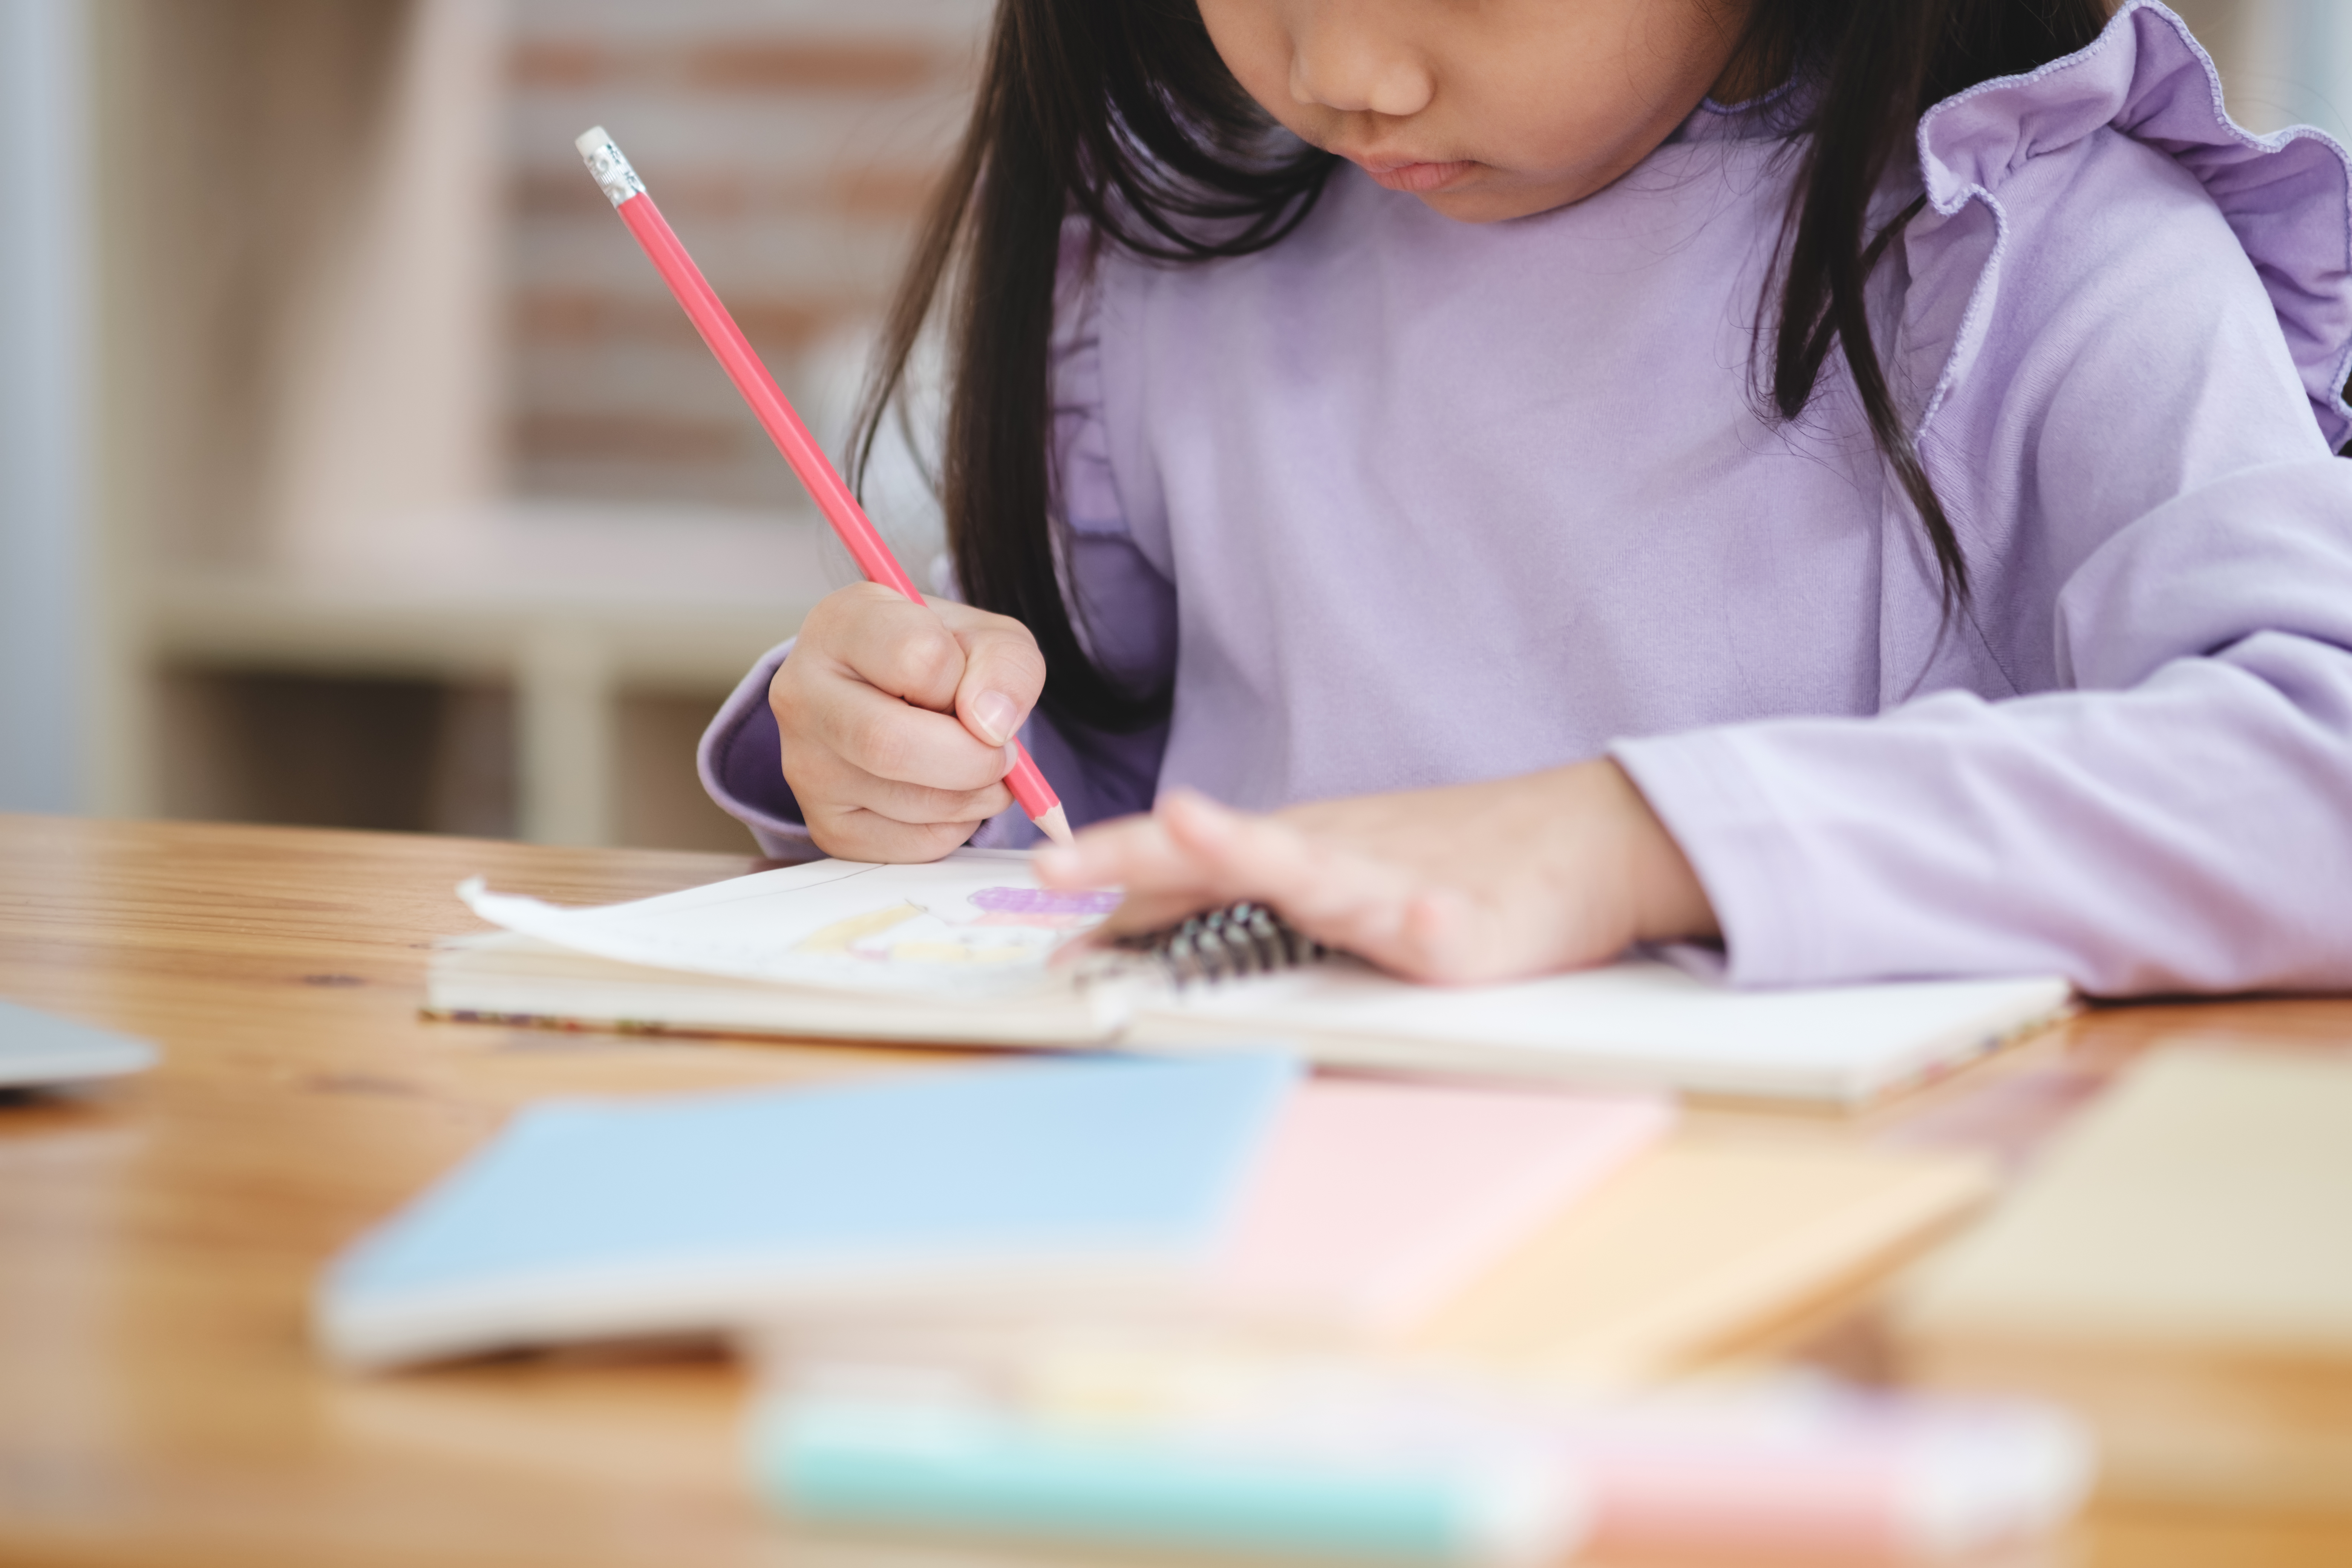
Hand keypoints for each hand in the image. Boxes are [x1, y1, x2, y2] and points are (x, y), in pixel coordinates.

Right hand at [769, 583, 1046, 860]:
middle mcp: (802, 694)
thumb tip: (992, 726)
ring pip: (908, 802)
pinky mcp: (827, 826)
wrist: (897, 696)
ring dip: (975, 795)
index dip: (970, 683)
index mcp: (839, 625)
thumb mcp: (987, 639)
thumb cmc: (942, 659)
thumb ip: (1005, 665)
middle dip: (974, 759)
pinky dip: (956, 827)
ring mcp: (805, 766)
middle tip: (1003, 755)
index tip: (978, 690)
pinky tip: (950, 794)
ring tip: (982, 769)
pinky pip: (912, 845)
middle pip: (890, 744)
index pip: (917, 658)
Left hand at [1034, 761, 1718, 983]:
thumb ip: (1235, 895)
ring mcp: (1397, 887)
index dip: (1108, 877)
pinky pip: (1439, 919)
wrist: (1578, 840)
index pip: (1184, 865)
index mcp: (1295, 853)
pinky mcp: (1465, 927)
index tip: (1035, 899)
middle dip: (1138, 854)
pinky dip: (1426, 913)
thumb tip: (1127, 918)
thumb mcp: (1328, 873)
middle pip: (1223, 849)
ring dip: (1252, 852)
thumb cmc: (1447, 859)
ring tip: (1194, 830)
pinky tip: (1419, 915)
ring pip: (1317, 871)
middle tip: (1060, 868)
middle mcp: (1332, 860)